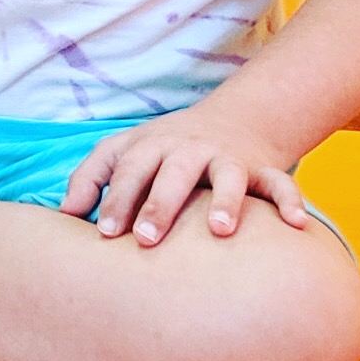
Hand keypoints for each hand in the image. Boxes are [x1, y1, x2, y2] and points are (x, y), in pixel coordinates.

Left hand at [62, 102, 308, 245]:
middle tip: (146, 239)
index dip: (116, 200)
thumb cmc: (163, 149)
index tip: (106, 234)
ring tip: (221, 231)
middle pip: (173, 172)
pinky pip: (280, 184)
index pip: (129, 170)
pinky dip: (290, 201)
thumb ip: (92, 178)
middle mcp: (189, 149)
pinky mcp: (262, 169)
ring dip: (225, 201)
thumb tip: (63, 215)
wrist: (230, 121)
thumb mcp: (125, 152)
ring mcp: (227, 158)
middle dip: (159, 204)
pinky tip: (297, 225)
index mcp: (151, 146)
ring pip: (228, 175)